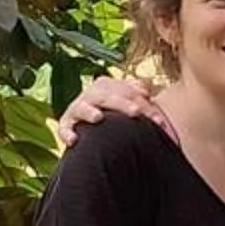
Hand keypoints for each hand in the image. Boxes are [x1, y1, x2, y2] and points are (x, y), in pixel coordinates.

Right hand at [54, 74, 171, 149]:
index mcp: (106, 85)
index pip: (128, 92)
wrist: (90, 125)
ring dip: (90, 112)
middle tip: (137, 112)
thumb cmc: (113, 111)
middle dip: (123, 104)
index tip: (160, 121)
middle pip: (107, 97)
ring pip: (83, 108)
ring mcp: (77, 108)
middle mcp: (90, 94)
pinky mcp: (66, 124)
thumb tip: (146, 90)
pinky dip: (67, 133)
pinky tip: (74, 140)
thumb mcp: (125, 100)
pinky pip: (64, 128)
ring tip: (98, 117)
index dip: (144, 105)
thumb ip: (137, 94)